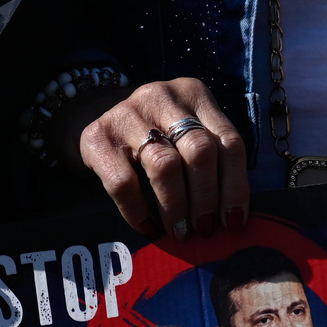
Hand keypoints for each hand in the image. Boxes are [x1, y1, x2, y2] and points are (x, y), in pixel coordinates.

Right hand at [78, 78, 248, 239]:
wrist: (91, 112)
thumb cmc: (155, 135)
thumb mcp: (186, 133)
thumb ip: (211, 161)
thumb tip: (231, 218)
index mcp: (195, 95)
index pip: (229, 143)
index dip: (236, 187)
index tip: (234, 221)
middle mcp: (163, 97)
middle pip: (200, 153)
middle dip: (206, 199)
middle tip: (205, 228)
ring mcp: (128, 114)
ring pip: (165, 166)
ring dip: (176, 207)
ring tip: (180, 232)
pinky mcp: (98, 136)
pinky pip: (123, 184)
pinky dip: (138, 212)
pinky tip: (148, 228)